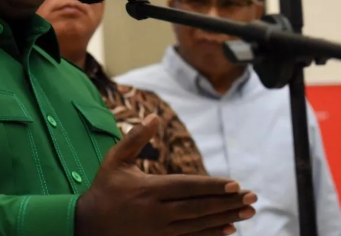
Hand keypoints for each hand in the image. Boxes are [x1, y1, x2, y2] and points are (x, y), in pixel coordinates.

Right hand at [75, 114, 256, 235]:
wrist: (88, 226)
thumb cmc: (104, 189)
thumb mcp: (114, 160)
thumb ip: (135, 139)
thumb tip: (153, 117)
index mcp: (149, 190)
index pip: (188, 187)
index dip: (212, 186)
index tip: (236, 184)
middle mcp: (157, 212)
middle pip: (199, 208)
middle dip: (227, 203)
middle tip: (252, 199)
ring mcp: (159, 230)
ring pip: (198, 224)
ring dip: (225, 218)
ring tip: (247, 213)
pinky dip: (211, 235)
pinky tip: (228, 230)